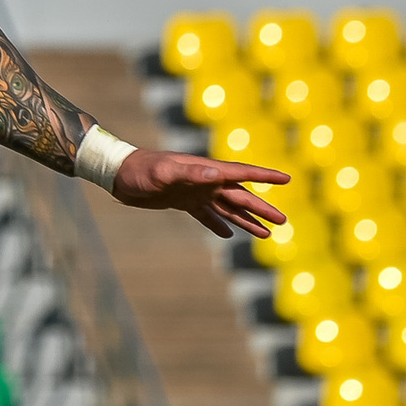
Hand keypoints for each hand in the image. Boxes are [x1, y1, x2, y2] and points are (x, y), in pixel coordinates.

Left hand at [110, 149, 291, 238]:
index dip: (264, 176)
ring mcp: (195, 192)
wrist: (119, 175)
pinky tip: (228, 235)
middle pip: (240, 196)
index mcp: (206, 170)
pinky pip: (206, 215)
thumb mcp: (164, 172)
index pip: (242, 173)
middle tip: (283, 222)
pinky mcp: (183, 202)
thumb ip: (191, 173)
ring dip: (246, 220)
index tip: (286, 179)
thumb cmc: (140, 170)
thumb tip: (218, 173)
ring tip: (266, 234)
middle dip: (261, 209)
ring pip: (228, 208)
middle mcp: (205, 181)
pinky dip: (218, 224)